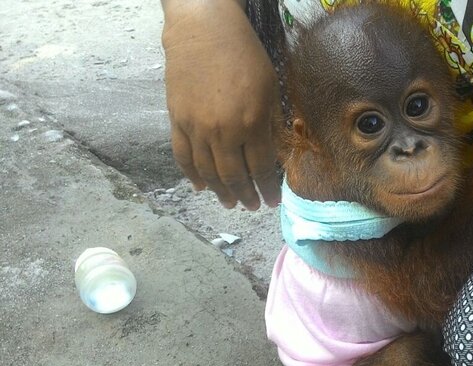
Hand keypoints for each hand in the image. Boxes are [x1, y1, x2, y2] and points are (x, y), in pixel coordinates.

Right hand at [162, 0, 281, 209]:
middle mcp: (223, 131)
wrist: (204, 31)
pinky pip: (183, 156)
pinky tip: (201, 187)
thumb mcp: (271, 88)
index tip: (272, 201)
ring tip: (231, 202)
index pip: (261, 169)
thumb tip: (275, 155)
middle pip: (234, 176)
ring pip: (208, 172)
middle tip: (252, 207)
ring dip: (221, 191)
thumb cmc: (245, 55)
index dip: (268, 189)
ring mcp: (197, 128)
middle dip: (246, 195)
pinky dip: (192, 175)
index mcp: (252, 123)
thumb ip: (272, 124)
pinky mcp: (177, 121)